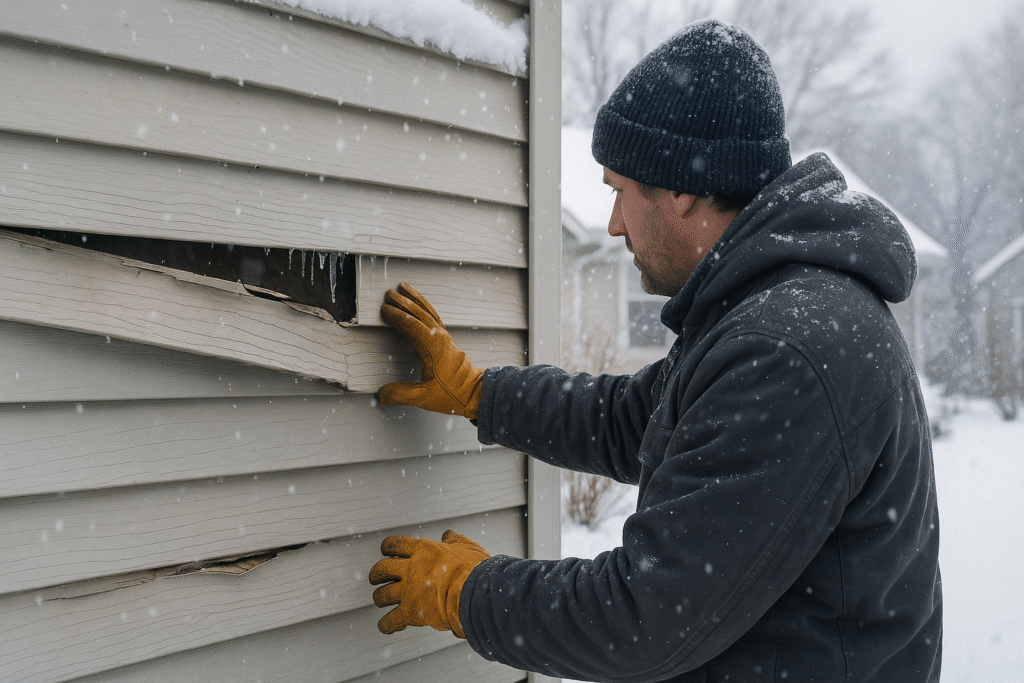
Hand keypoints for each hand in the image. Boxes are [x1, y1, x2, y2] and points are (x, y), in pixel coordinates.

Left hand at [368, 530, 490, 637]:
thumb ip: (454, 540)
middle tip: (376, 578)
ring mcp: (408, 591)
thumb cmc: (474, 569)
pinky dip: (387, 625)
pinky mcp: (410, 612)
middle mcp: (411, 568)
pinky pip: (390, 620)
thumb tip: (447, 534)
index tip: (386, 551)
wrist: (474, 593)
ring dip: (379, 598)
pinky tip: (388, 626)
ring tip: (381, 601)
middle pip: (381, 569)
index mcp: (423, 550)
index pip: (394, 544)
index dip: (387, 547)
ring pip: (382, 595)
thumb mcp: (466, 546)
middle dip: (376, 574)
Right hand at [377, 283, 483, 419]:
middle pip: (420, 314)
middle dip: (403, 302)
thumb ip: (401, 395)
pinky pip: (434, 317)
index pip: (412, 326)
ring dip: (415, 299)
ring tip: (403, 287)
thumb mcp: (424, 398)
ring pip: (428, 312)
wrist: (475, 392)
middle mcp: (439, 339)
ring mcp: (444, 338)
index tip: (384, 310)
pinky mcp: (447, 340)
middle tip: (388, 293)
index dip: (397, 317)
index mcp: (432, 349)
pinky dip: (425, 307)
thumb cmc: (453, 394)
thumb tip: (380, 394)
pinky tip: (419, 304)